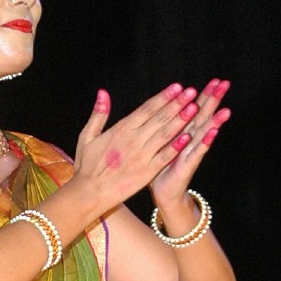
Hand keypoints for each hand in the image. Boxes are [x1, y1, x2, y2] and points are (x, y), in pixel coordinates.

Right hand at [72, 83, 205, 214]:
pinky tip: (189, 137)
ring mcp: (142, 156)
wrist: (89, 193)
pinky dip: (176, 146)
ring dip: (181, 121)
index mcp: (121, 129)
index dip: (163, 97)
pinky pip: (165, 156)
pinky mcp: (147, 172)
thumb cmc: (87, 165)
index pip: (147, 109)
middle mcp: (134, 140)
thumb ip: (98, 114)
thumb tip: (103, 92)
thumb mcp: (87, 136)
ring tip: (194, 108)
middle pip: (160, 118)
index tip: (176, 87)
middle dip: (177, 104)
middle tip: (191, 92)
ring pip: (165, 134)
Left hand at [149, 79, 230, 221]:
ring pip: (204, 133)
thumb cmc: (161, 165)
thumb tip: (165, 103)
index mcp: (184, 131)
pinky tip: (213, 132)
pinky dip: (204, 142)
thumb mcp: (162, 141)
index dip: (205, 95)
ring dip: (215, 121)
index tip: (216, 79)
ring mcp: (191, 152)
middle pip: (203, 116)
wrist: (163, 192)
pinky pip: (197, 152)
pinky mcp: (188, 165)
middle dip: (214, 101)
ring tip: (226, 110)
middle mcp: (191, 140)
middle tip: (226, 85)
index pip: (196, 109)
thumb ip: (167, 123)